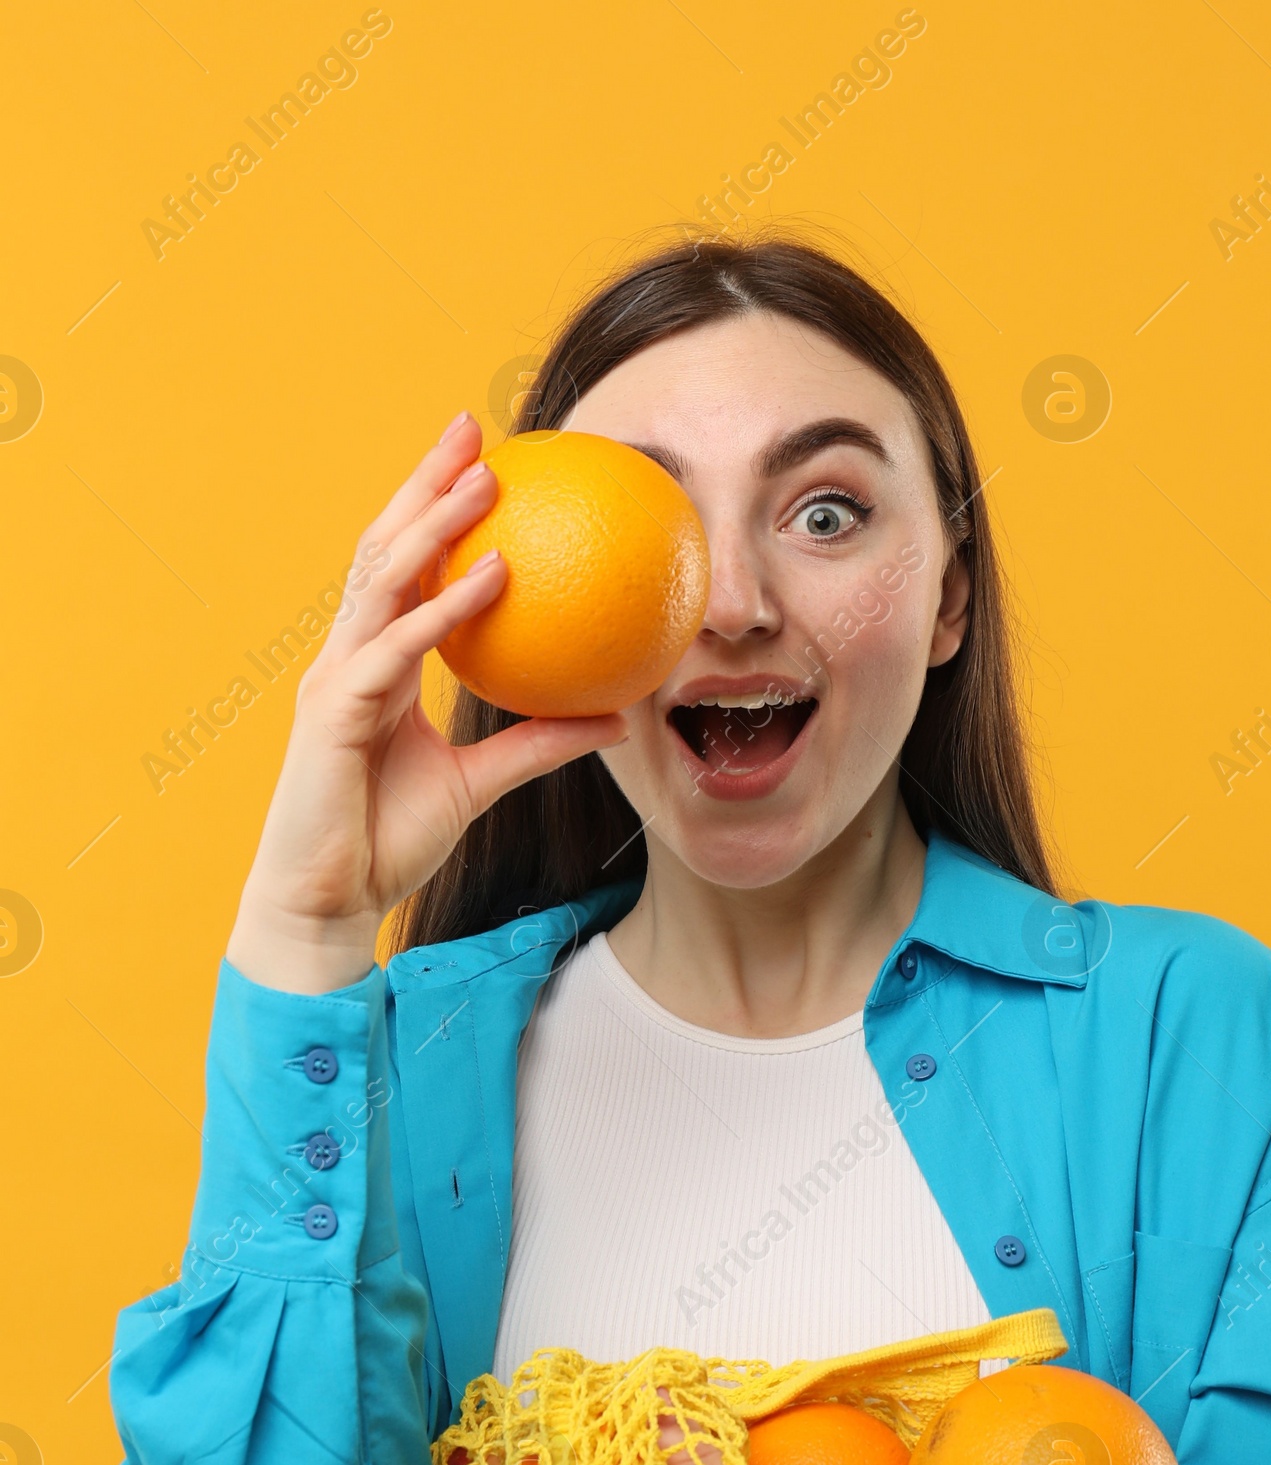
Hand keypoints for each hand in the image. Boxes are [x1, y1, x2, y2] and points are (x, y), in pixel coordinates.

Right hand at [225, 414, 628, 995]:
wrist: (329, 902)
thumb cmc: (388, 842)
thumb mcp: (483, 785)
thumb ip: (540, 744)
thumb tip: (615, 717)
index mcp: (376, 665)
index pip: (404, 567)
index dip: (434, 509)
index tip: (479, 461)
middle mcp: (350, 656)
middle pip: (386, 547)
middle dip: (424, 483)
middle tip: (471, 428)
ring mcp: (338, 678)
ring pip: (385, 579)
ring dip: (434, 523)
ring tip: (484, 480)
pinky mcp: (336, 712)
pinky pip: (397, 647)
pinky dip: (442, 609)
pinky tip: (491, 576)